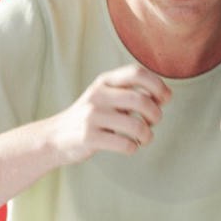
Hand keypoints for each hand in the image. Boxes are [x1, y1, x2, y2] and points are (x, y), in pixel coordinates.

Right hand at [44, 63, 170, 163]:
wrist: (55, 137)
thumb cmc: (90, 117)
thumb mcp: (106, 96)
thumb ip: (131, 93)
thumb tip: (165, 96)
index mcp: (104, 81)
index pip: (137, 72)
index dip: (158, 85)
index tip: (165, 99)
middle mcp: (98, 95)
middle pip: (142, 101)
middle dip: (156, 115)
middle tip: (153, 123)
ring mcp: (92, 116)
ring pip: (137, 126)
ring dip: (147, 136)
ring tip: (143, 139)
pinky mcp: (89, 138)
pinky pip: (125, 144)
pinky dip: (133, 148)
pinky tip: (129, 146)